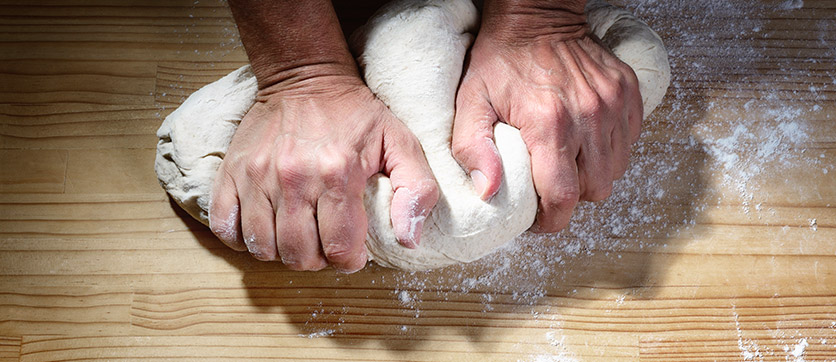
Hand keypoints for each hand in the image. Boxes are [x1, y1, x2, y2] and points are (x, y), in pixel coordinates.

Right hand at [209, 73, 438, 271]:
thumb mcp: (402, 143)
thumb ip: (417, 191)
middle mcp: (294, 177)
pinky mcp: (231, 172)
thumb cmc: (356, 114)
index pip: (339, 248)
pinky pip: (226, 228)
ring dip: (283, 253)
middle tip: (326, 244)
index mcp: (338, 172)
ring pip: (263, 247)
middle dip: (318, 260)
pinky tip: (265, 229)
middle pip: (299, 255)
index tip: (353, 253)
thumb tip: (409, 241)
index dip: (349, 261)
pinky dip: (243, 240)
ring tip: (299, 236)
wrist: (306, 77)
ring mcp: (257, 176)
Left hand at [452, 1, 642, 232]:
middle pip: (593, 190)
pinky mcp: (629, 94)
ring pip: (614, 171)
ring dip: (591, 177)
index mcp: (549, 124)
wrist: (537, 15)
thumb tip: (487, 191)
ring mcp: (614, 105)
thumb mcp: (471, 101)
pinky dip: (608, 153)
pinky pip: (628, 144)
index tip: (538, 219)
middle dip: (570, 198)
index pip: (563, 197)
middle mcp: (589, 117)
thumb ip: (473, 148)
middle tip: (549, 186)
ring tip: (566, 164)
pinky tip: (585, 142)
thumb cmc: (500, 59)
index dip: (551, 220)